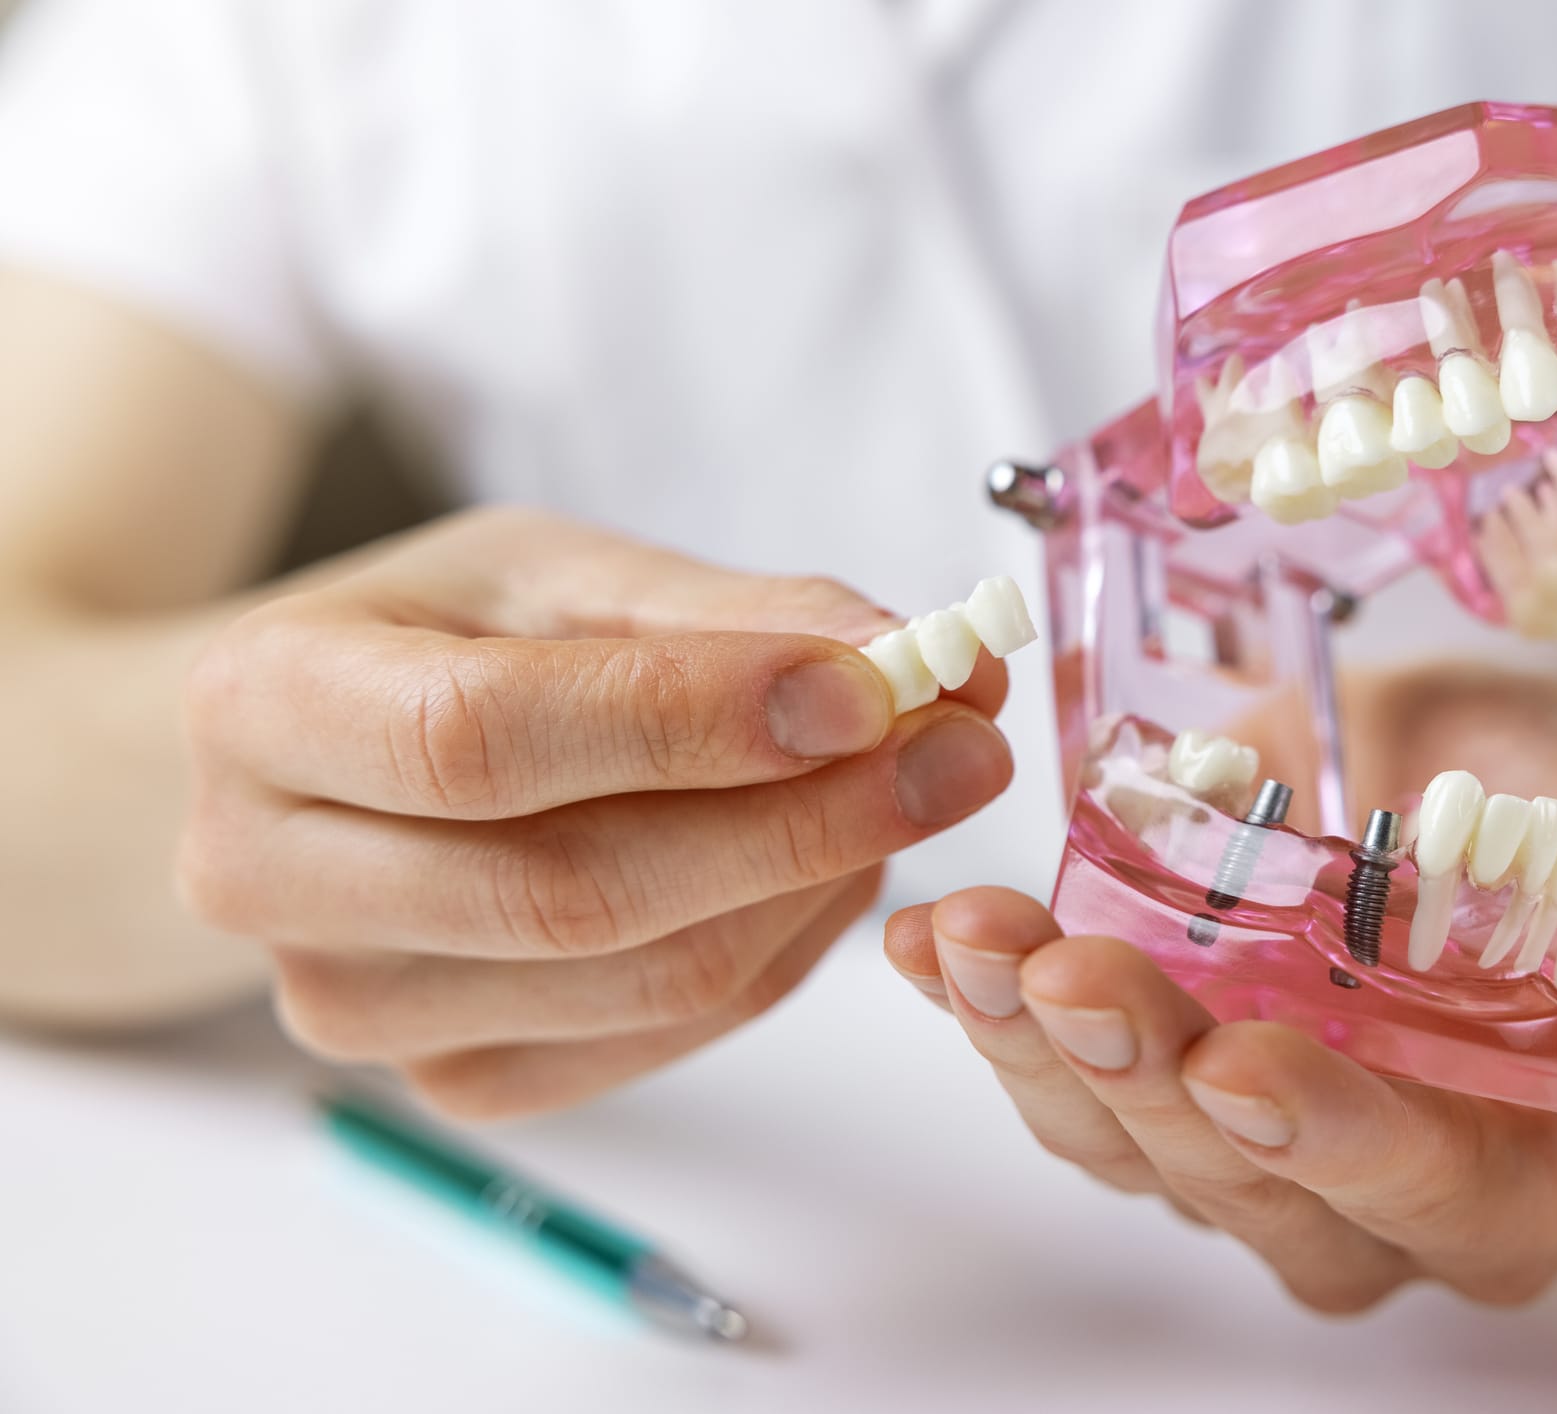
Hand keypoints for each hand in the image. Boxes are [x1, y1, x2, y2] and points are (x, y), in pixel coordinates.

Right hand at [179, 507, 1012, 1115]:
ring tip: (911, 786)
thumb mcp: (563, 575)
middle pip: (574, 889)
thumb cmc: (446, 640)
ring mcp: (357, 1009)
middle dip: (808, 819)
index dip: (692, 719)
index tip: (874, 686)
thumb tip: (913, 657)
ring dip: (817, 883)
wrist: (336, 759)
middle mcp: (272, 880)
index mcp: (265, 705)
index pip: (482, 737)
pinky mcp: (452, 1082)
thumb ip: (730, 616)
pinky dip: (782, 946)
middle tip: (968, 746)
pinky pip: (664, 1036)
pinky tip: (829, 864)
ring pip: (644, 977)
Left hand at [884, 664, 1556, 1309]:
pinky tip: (936, 937)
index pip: (1424, 1196)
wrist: (1494, 758)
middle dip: (1144, 1078)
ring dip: (1032, 1044)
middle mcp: (1358, 1190)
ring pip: (1119, 1136)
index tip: (1244, 1063)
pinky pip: (1053, 1060)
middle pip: (1238, 1179)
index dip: (1331, 1142)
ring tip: (976, 940)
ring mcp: (1235, 1135)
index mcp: (1508, 1177)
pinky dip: (984, 999)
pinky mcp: (1148, 1061)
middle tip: (1073, 973)